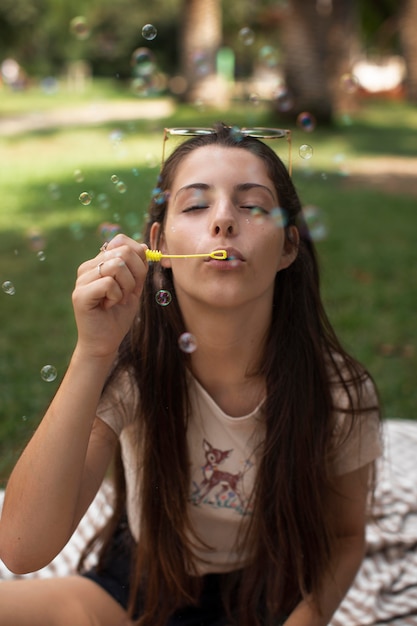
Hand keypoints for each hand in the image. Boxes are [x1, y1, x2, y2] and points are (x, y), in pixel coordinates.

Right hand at [72, 234, 147, 357]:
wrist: (104, 342)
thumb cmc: (118, 315)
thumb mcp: (134, 288)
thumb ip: (138, 268)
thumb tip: (144, 246)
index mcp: (99, 262)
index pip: (121, 240)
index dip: (138, 257)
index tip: (136, 279)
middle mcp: (88, 267)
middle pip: (123, 252)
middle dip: (135, 274)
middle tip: (127, 293)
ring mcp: (82, 280)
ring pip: (117, 266)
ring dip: (126, 287)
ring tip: (117, 300)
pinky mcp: (80, 294)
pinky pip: (109, 283)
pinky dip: (117, 297)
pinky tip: (108, 306)